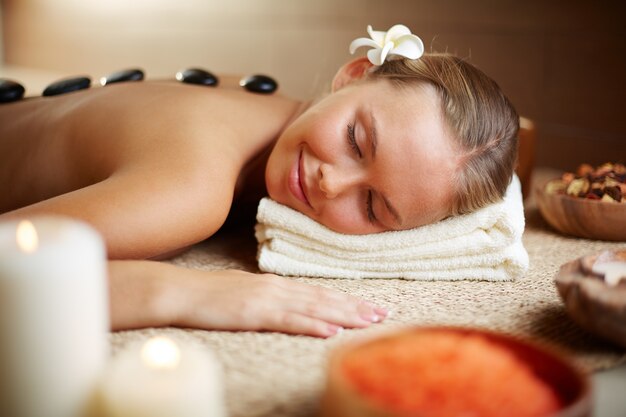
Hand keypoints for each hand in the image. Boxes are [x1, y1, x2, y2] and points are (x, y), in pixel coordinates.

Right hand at [170, 269, 388, 337]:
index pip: (318, 292)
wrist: (181, 290)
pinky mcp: (255, 312)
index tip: (369, 305)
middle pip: (324, 298)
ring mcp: (267, 299)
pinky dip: (313, 324)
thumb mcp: (245, 291)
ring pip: (314, 307)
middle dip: (355, 307)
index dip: (346, 299)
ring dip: (344, 314)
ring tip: (368, 321)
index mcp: (276, 284)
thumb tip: (289, 305)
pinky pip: (289, 320)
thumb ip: (269, 297)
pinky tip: (331, 330)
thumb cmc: (209, 294)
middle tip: (382, 313)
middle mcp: (278, 288)